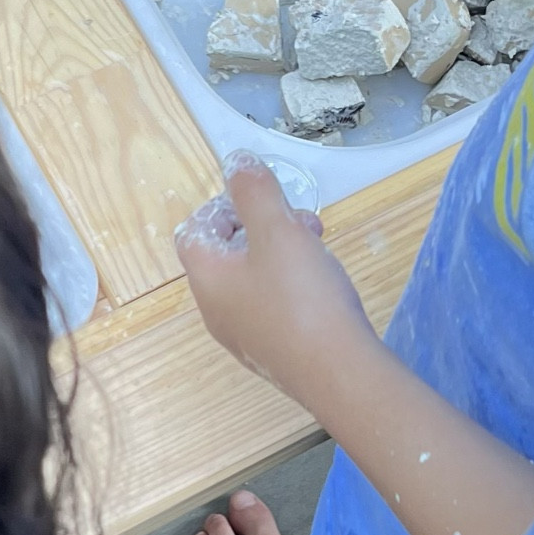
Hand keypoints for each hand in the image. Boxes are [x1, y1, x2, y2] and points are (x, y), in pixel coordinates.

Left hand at [175, 158, 374, 409]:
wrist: (339, 374)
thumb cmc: (302, 297)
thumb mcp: (278, 230)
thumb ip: (254, 191)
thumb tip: (234, 160)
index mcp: (207, 278)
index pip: (193, 231)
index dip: (222, 206)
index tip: (261, 199)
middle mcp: (215, 310)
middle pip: (225, 253)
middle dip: (262, 225)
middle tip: (300, 221)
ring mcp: (244, 335)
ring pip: (252, 277)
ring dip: (281, 251)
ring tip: (317, 246)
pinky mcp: (273, 352)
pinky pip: (272, 304)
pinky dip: (291, 283)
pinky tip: (323, 284)